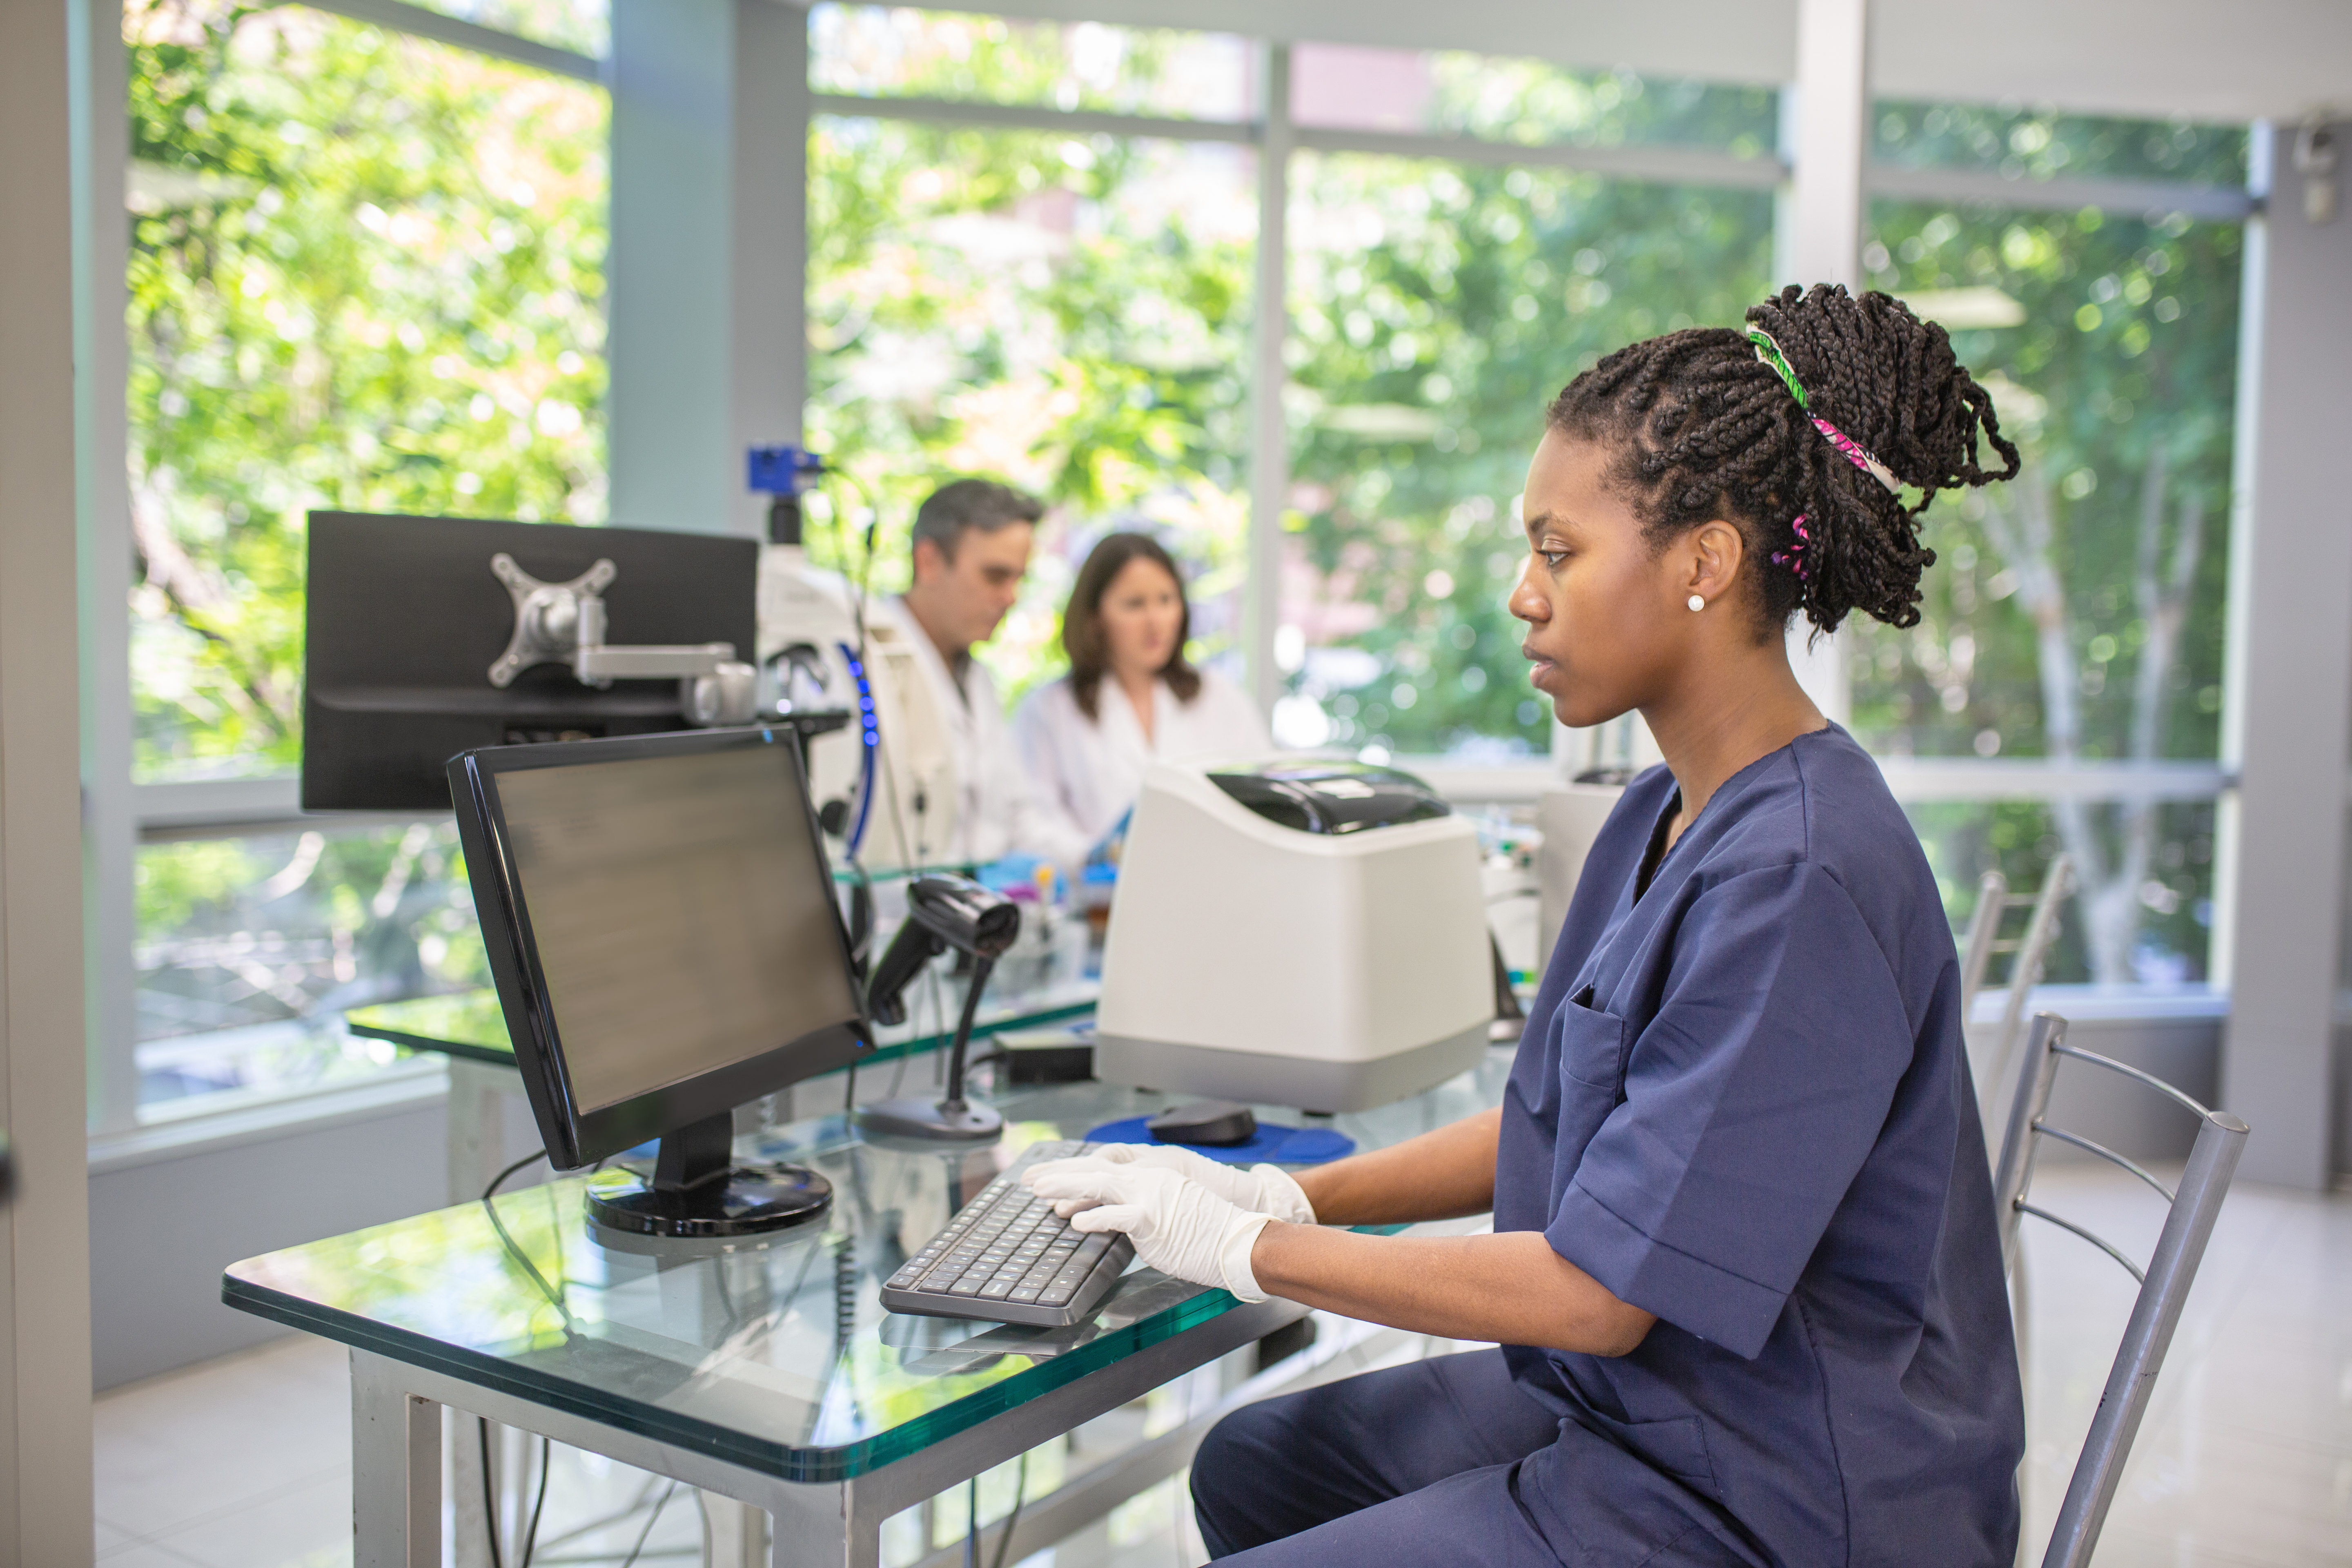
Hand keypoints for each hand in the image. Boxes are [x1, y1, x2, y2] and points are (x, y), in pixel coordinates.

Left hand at [1023, 1162, 1276, 1301]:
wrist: (1236, 1242)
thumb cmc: (1204, 1234)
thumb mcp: (1167, 1213)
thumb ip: (1137, 1210)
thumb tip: (1108, 1219)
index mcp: (1149, 1177)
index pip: (1102, 1169)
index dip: (1071, 1171)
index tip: (1046, 1177)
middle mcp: (1146, 1180)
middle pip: (1093, 1171)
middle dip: (1057, 1174)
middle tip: (1029, 1179)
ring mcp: (1149, 1197)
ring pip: (1099, 1185)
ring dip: (1066, 1188)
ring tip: (1040, 1193)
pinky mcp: (1153, 1218)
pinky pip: (1118, 1215)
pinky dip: (1095, 1216)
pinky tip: (1076, 1221)